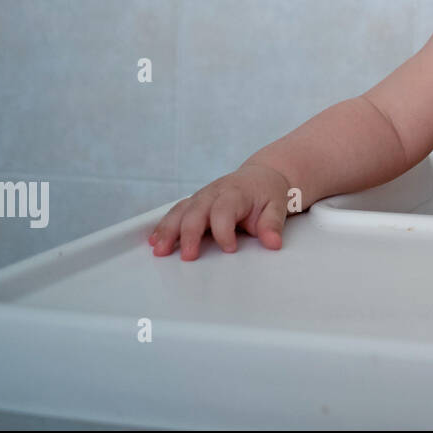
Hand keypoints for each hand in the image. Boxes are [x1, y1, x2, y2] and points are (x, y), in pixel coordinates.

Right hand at [147, 161, 292, 260]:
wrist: (262, 176)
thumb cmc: (268, 193)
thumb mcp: (277, 207)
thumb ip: (272, 225)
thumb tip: (273, 243)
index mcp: (236, 193)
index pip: (224, 210)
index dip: (224, 230)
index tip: (230, 249)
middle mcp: (214, 193)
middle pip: (196, 210)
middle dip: (190, 233)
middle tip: (188, 256)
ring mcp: (201, 197)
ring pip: (180, 211)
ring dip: (168, 230)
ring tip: (159, 250)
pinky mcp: (194, 202)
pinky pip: (175, 212)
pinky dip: (163, 226)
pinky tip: (154, 241)